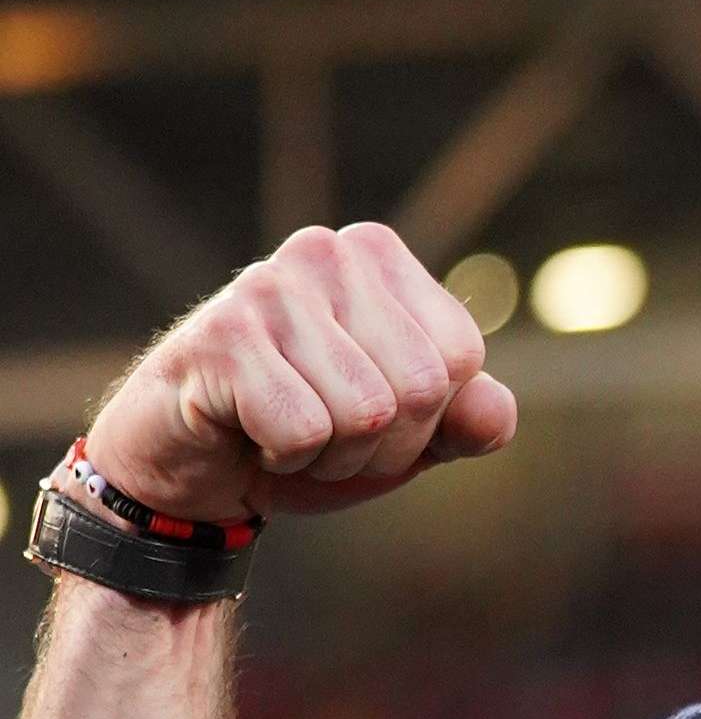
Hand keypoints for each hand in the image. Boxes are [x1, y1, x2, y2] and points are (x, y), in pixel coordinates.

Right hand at [82, 224, 515, 523]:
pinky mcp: (222, 338)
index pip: (462, 357)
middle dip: (384, 444)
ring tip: (285, 431)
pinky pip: (305, 431)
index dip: (429, 417)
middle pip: (422, 387)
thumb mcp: (406, 434)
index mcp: (380, 257)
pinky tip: (248, 433)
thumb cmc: (306, 436)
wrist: (186, 466)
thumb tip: (495, 414)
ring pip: (368, 414)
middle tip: (326, 436)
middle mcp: (328, 252)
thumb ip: (467, 422)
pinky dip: (285, 457)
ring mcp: (269, 287)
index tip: (373, 419)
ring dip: (332, 455)